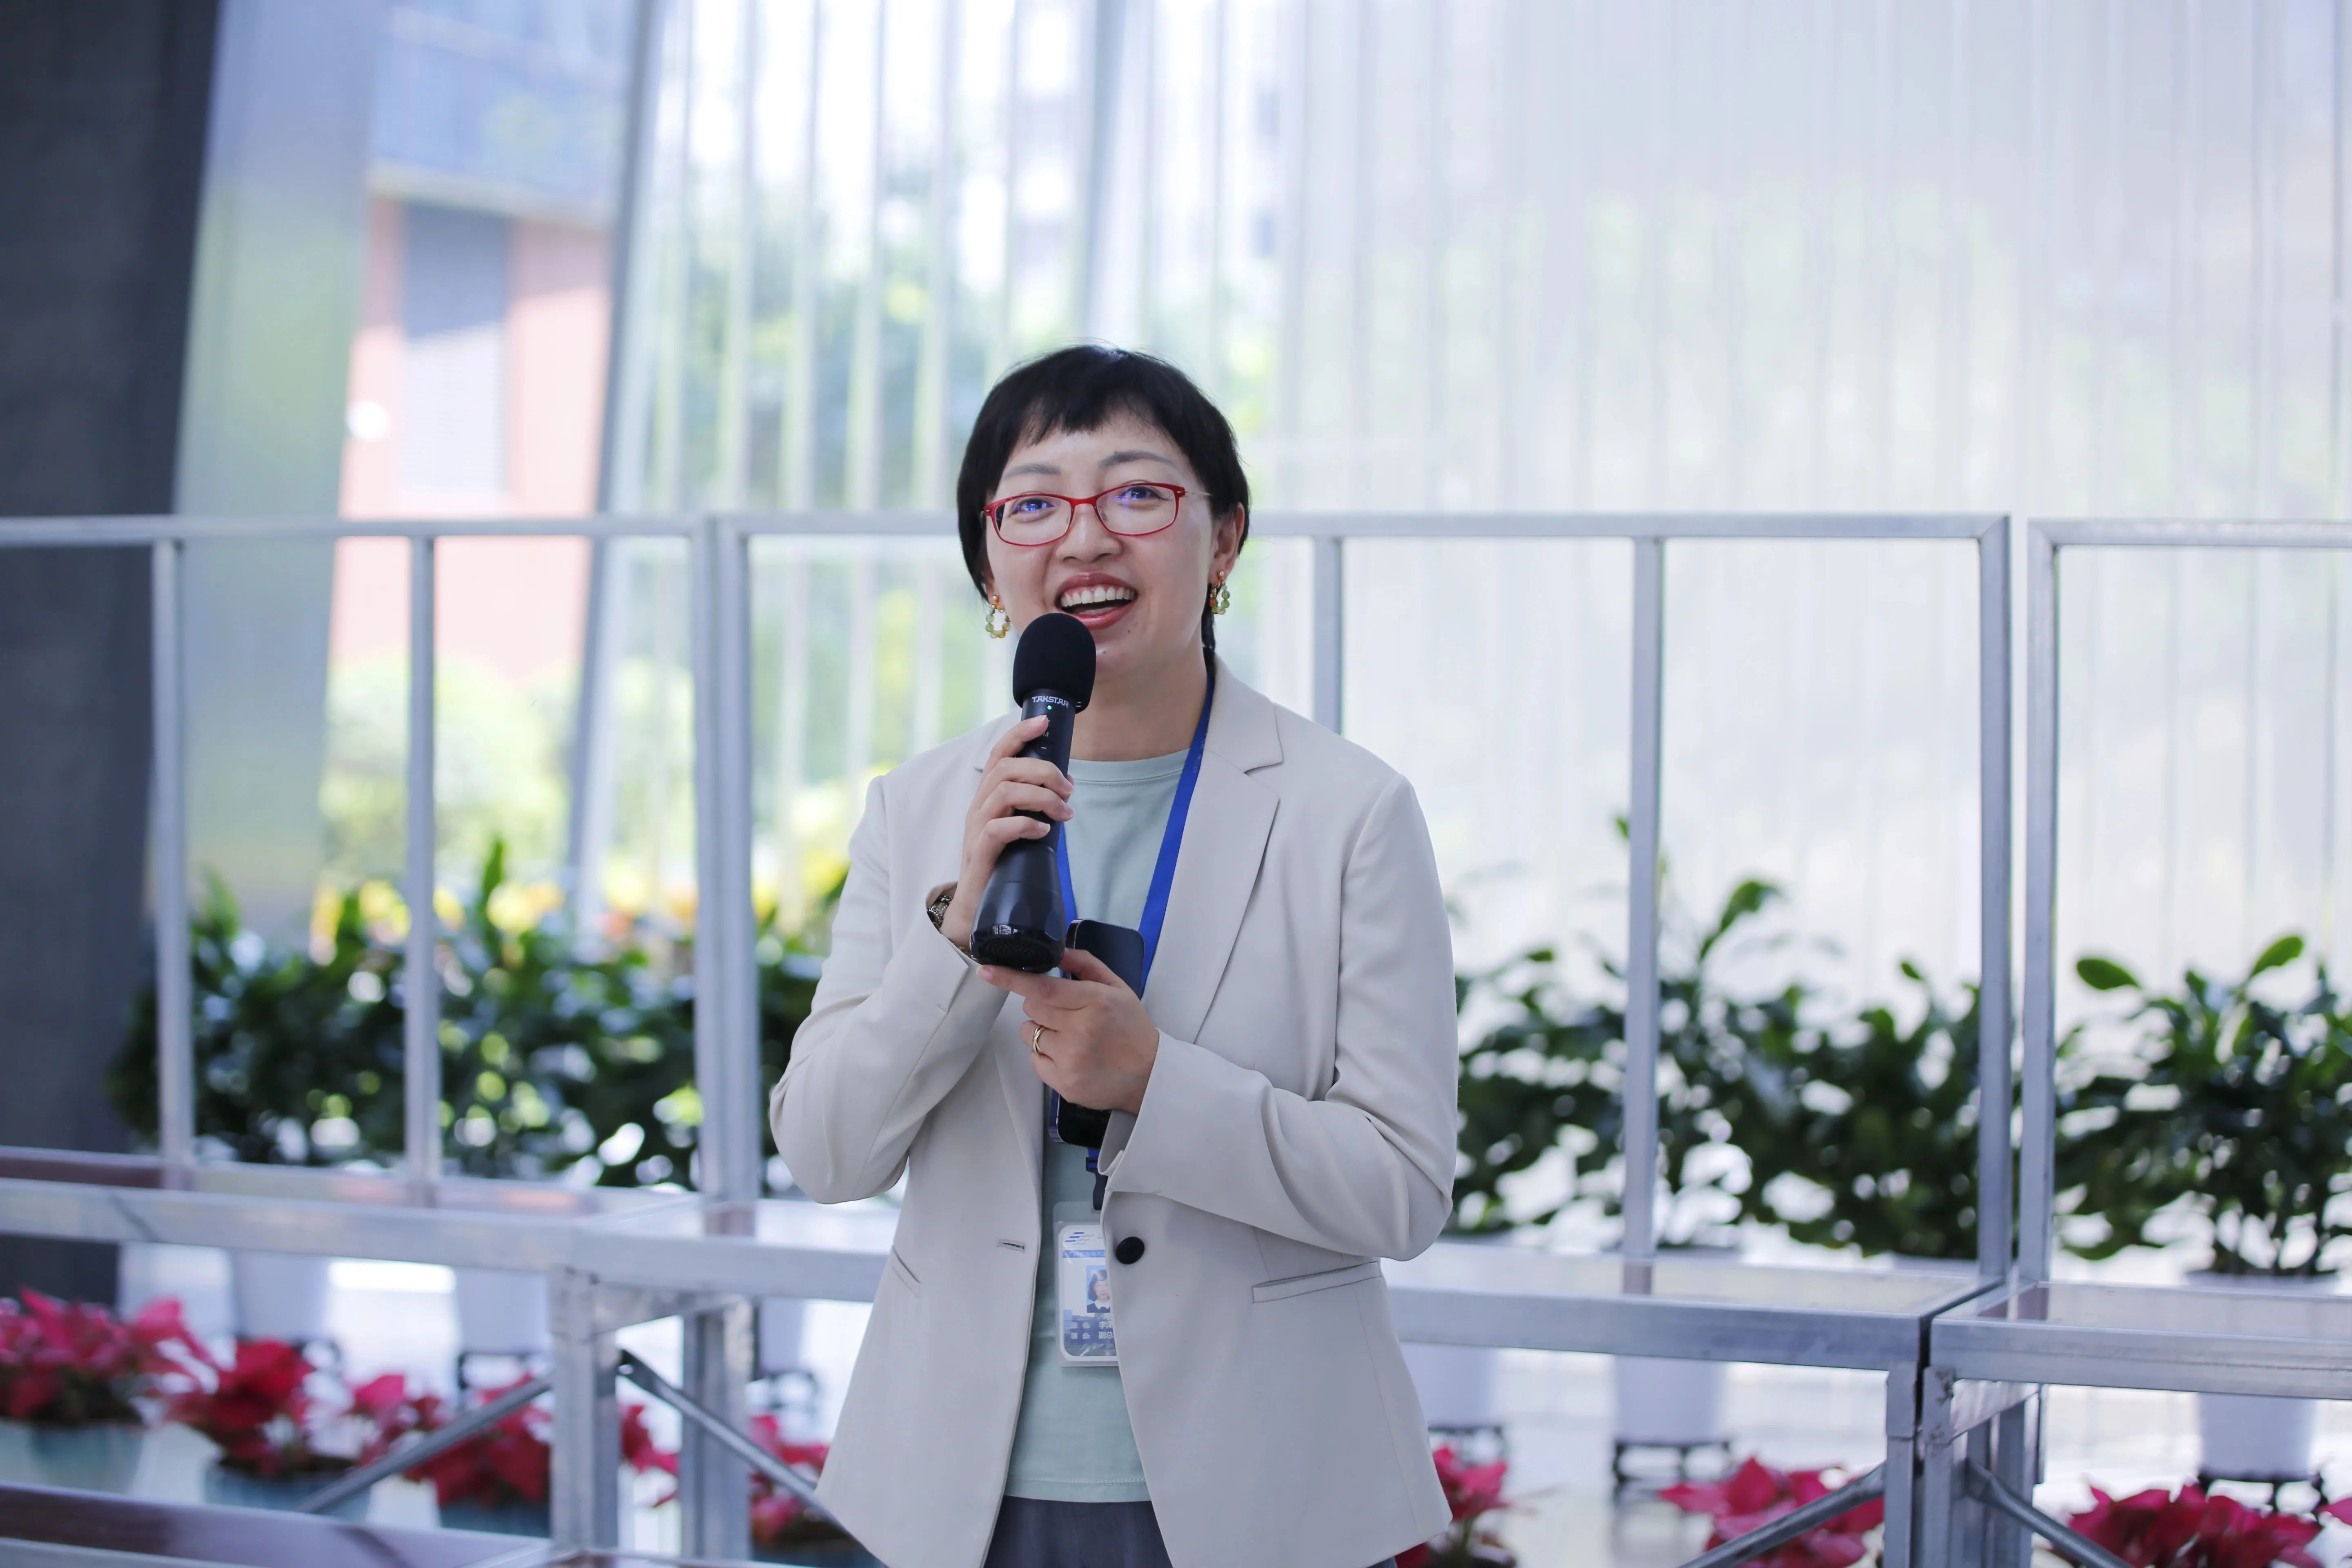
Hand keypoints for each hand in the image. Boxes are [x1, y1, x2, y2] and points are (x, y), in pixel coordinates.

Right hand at [939, 714, 1070, 948]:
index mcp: (987, 796)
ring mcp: (976, 828)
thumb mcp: (1018, 826)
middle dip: (1043, 771)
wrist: (976, 905)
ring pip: (1005, 792)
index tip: (1044, 721)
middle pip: (1006, 769)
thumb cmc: (1001, 863)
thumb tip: (1067, 783)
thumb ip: (1035, 804)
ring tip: (1064, 813)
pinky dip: (1026, 825)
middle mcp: (978, 807)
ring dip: (1042, 797)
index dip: (1019, 734)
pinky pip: (1000, 829)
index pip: (999, 754)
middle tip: (1069, 789)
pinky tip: (1043, 832)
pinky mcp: (980, 853)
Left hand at [981, 949, 1159, 1115]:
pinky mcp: (1064, 1083)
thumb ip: (1086, 965)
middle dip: (1040, 1006)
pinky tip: (1069, 1056)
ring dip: (1042, 1031)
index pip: (1043, 988)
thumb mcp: (1118, 988)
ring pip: (1029, 1034)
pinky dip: (1045, 1055)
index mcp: (1095, 1002)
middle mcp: (1081, 1031)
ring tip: (1070, 1037)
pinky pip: (1034, 1060)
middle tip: (1065, 1013)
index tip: (986, 971)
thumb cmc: (1132, 1029)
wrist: (1150, 1076)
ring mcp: (1071, 1060)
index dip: (1011, 978)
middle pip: (1031, 1008)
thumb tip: (1056, 952)